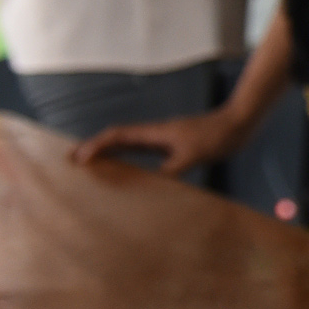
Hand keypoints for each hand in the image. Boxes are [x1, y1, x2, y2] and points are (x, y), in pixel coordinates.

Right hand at [74, 109, 245, 173]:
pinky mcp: (171, 146)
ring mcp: (161, 139)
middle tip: (70, 161)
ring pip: (127, 145)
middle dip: (93, 148)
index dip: (95, 146)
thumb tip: (151, 184)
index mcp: (154, 133)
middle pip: (116, 139)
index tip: (78, 158)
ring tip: (89, 166)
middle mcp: (153, 134)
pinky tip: (125, 171)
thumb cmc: (216, 136)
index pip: (117, 136)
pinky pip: (141, 152)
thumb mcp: (194, 155)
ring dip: (107, 153)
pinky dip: (127, 158)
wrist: (237, 124)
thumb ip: (173, 168)